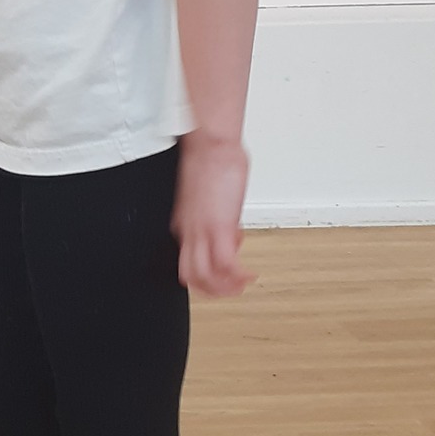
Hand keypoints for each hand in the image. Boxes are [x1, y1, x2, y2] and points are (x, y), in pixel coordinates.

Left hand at [173, 131, 251, 297]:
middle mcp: (189, 232)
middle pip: (190, 276)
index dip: (209, 264)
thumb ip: (215, 208)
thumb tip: (226, 212)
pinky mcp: (219, 228)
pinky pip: (226, 265)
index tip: (230, 254)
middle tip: (231, 287)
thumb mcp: (207, 192)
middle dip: (211, 290)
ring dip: (225, 288)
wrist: (211, 145)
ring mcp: (203, 232)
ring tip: (242, 285)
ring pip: (204, 277)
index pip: (190, 258)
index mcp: (184, 224)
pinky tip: (250, 274)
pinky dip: (238, 277)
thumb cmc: (210, 160)